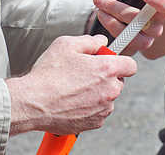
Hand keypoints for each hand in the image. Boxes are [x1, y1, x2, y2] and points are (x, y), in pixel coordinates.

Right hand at [6, 35, 136, 135]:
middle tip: (84, 72)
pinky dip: (89, 106)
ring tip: (74, 87)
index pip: (131, 65)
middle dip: (105, 76)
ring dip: (97, 92)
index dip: (120, 60)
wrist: (33, 103)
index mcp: (107, 69)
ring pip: (107, 97)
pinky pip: (98, 111)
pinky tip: (72, 100)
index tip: (110, 60)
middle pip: (118, 81)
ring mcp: (103, 109)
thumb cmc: (48, 74)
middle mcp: (109, 91)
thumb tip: (101, 42)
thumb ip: (90, 41)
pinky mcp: (94, 123)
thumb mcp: (67, 44)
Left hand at [93, 0, 164, 55]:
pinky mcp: (140, 44)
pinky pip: (130, 38)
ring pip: (143, 24)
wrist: (112, 16)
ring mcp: (153, 31)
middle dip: (158, 0)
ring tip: (100, 0)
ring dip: (119, 11)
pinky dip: (113, 25)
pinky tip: (102, 14)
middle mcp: (162, 14)